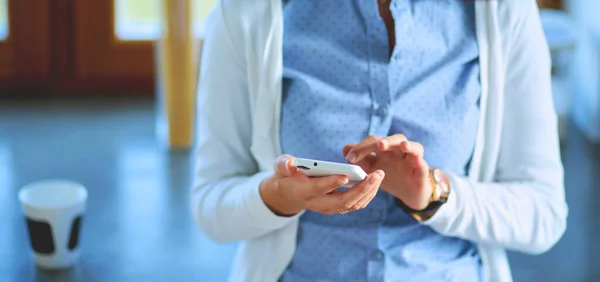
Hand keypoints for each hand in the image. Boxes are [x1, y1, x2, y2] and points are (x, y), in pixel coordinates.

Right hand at [260, 154, 384, 215]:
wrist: (289, 193)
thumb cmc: (286, 175)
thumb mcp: (280, 167)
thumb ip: (284, 164)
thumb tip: (292, 164)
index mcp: (303, 192)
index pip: (318, 190)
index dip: (331, 183)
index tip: (345, 176)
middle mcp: (317, 203)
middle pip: (341, 201)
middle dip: (360, 189)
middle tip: (375, 175)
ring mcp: (328, 208)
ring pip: (351, 205)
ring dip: (368, 192)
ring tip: (379, 176)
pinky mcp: (337, 207)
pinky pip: (355, 205)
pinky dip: (367, 195)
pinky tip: (375, 182)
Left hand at [343, 135, 431, 210]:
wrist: (409, 193)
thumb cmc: (391, 176)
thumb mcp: (372, 169)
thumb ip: (360, 159)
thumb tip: (345, 148)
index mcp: (386, 150)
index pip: (374, 141)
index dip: (362, 147)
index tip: (350, 158)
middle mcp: (399, 151)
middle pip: (393, 140)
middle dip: (383, 141)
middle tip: (377, 145)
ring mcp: (411, 159)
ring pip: (411, 146)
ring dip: (403, 144)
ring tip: (396, 145)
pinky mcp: (421, 170)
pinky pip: (422, 162)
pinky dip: (416, 157)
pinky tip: (412, 156)